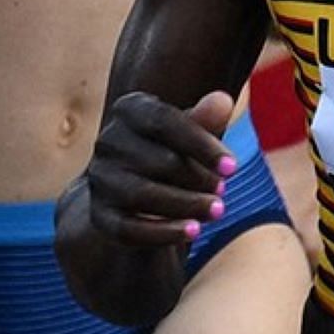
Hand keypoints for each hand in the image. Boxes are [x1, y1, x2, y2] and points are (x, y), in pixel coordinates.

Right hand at [81, 90, 236, 247]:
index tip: (233, 168)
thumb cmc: (173, 148)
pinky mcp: (99, 215)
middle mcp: (108, 141)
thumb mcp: (190, 131)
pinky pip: (127, 229)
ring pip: (142, 195)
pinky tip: (192, 231)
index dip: (201, 145)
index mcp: (130, 109)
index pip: (164, 121)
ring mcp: (100, 179)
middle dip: (197, 178)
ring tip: (217, 211)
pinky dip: (162, 232)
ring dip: (185, 205)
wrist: (139, 186)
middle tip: (223, 191)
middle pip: (158, 161)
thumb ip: (205, 118)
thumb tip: (222, 101)